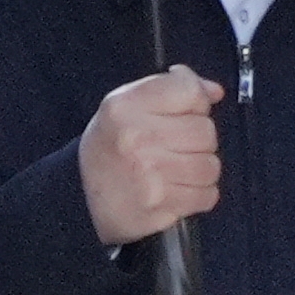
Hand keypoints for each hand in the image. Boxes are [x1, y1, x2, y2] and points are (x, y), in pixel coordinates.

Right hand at [79, 65, 222, 244]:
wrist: (80, 197)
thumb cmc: (110, 148)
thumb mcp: (126, 105)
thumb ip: (172, 89)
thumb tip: (214, 91)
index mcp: (125, 106)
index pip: (189, 90)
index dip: (196, 102)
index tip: (185, 112)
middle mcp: (136, 138)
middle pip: (205, 130)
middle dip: (197, 139)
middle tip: (175, 146)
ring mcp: (149, 175)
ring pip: (210, 165)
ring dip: (200, 168)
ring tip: (176, 169)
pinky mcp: (160, 206)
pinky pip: (207, 195)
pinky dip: (199, 194)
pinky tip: (177, 188)